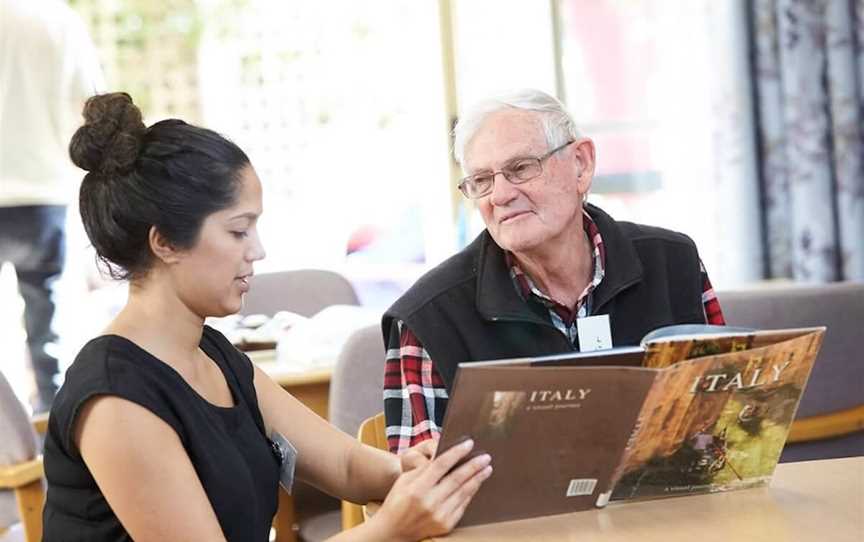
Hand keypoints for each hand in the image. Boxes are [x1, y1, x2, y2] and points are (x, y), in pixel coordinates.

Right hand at [371, 439, 491, 541]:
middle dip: (474, 466)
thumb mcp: (404, 480)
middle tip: (486, 457)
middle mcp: (430, 502)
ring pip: (463, 492)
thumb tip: (446, 456)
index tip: (469, 443)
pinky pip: (462, 506)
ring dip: (477, 479)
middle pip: (457, 478)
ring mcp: (439, 515)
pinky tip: (476, 484)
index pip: (441, 465)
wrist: (393, 531)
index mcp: (417, 488)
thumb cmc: (397, 501)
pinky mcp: (446, 525)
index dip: (457, 452)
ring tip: (486, 469)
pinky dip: (470, 493)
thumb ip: (424, 469)